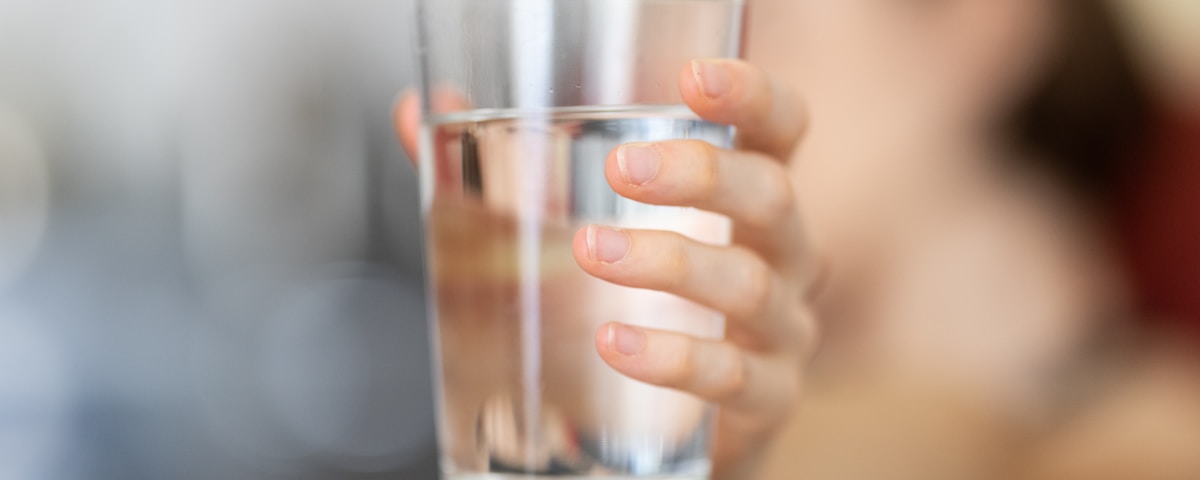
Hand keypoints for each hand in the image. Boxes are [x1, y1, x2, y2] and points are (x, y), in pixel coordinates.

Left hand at [396, 59, 818, 479]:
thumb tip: (419, 113)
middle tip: (623, 170)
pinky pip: (733, 375)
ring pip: (748, 283)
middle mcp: (780, 254)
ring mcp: (781, 328)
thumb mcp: (578, 226)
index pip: (779, 128)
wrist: (674, 427)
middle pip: (771, 196)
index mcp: (746, 197)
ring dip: (669, 262)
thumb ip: (501, 171)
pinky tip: (616, 341)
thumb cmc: (637, 303)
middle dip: (700, 174)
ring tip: (592, 251)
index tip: (692, 78)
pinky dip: (673, 357)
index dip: (751, 96)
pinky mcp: (767, 398)